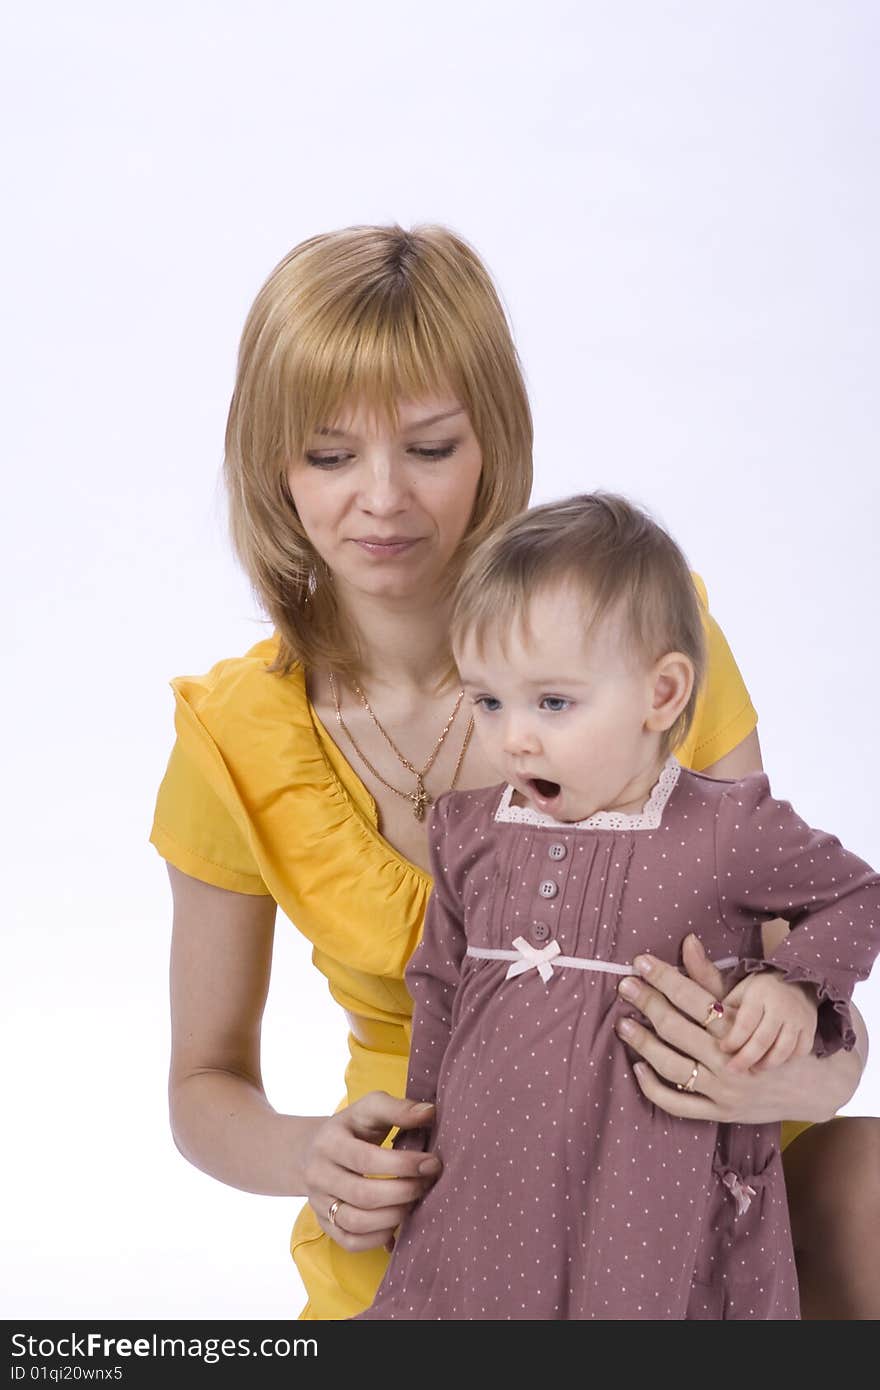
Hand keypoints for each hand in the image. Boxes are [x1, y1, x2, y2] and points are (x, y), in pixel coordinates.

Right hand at [301, 1092, 441, 1252]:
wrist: (315, 1150)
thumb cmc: (353, 1128)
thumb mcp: (370, 1109)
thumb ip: (398, 1108)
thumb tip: (430, 1112)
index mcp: (329, 1142)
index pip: (366, 1159)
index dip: (403, 1164)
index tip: (432, 1163)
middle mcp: (318, 1175)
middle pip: (363, 1195)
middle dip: (403, 1192)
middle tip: (427, 1184)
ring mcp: (319, 1203)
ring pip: (356, 1223)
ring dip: (393, 1217)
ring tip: (414, 1202)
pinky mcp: (325, 1224)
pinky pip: (351, 1242)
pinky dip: (378, 1238)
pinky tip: (397, 1223)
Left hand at [613, 935, 829, 1124]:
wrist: (809, 1086)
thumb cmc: (768, 1035)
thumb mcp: (746, 1005)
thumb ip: (710, 976)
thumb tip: (687, 940)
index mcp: (738, 1029)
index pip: (692, 998)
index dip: (664, 978)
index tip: (640, 962)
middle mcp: (730, 1061)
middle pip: (677, 1030)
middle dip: (647, 1004)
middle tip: (625, 985)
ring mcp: (724, 1091)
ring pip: (672, 1067)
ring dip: (643, 1044)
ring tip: (623, 1024)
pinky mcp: (720, 1114)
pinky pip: (678, 1105)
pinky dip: (653, 1088)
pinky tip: (638, 1067)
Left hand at [718, 973, 817, 1072]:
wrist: (796, 978)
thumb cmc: (760, 989)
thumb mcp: (741, 990)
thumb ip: (727, 1008)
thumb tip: (711, 1030)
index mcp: (760, 994)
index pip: (745, 1023)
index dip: (733, 1040)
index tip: (723, 1048)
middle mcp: (781, 1006)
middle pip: (763, 1040)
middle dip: (746, 1058)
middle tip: (733, 1070)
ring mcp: (799, 1018)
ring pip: (783, 1049)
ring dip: (766, 1064)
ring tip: (753, 1069)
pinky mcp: (810, 1028)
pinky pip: (800, 1051)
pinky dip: (787, 1061)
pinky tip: (774, 1063)